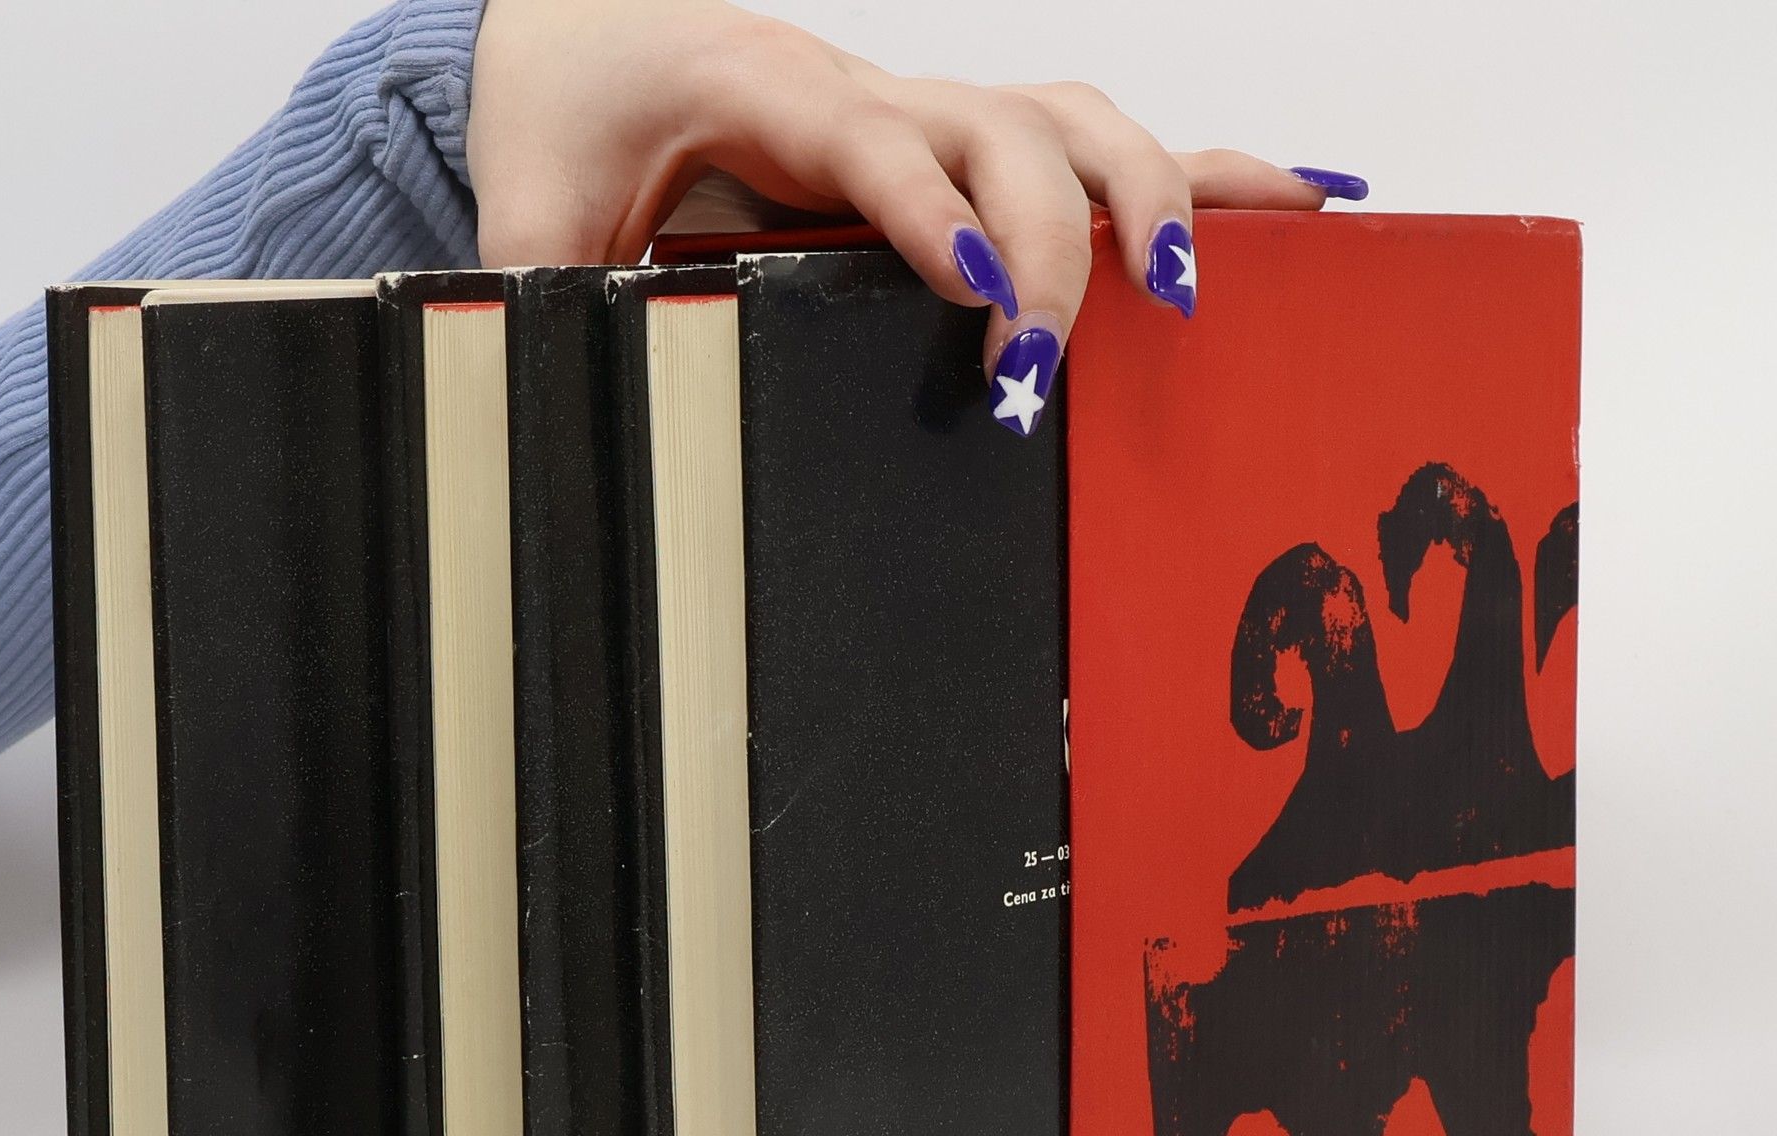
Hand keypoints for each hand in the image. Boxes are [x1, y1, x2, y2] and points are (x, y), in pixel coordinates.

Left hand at [466, 0, 1366, 432]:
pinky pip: (1097, 146)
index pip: (878, 144)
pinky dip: (1207, 175)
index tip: (984, 295)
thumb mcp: (526, 224)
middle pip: (1010, 130)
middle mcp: (872, 91)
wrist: (580, 50)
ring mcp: (931, 113)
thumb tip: (555, 396)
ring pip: (1079, 121)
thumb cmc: (561, 122)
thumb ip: (541, 303)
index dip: (940, 213)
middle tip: (1042, 367)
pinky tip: (1300, 205)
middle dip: (1053, 245)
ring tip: (1190, 295)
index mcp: (764, 94)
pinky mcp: (964, 147)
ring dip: (1154, 198)